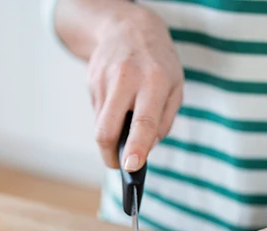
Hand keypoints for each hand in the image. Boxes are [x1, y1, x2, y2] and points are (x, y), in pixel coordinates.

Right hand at [88, 4, 182, 170]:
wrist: (128, 28)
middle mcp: (126, 79)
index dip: (137, 147)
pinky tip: (118, 102)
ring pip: (100, 125)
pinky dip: (108, 117)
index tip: (131, 167)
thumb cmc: (158, 63)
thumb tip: (146, 149)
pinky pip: (98, 112)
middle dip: (109, 155)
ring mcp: (104, 80)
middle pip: (107, 130)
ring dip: (111, 134)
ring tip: (125, 119)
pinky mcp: (91, 81)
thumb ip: (164, 120)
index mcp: (155, 81)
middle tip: (117, 164)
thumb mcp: (176, 87)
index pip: (143, 121)